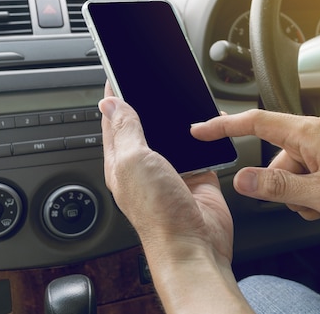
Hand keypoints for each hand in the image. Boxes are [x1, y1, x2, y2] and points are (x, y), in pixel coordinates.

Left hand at [99, 93, 232, 262]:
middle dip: (148, 103)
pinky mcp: (199, 176)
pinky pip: (201, 149)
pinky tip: (208, 124)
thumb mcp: (134, 161)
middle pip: (145, 126)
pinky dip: (206, 135)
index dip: (115, 98)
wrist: (194, 244)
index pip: (113, 122)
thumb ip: (125, 130)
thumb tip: (111, 102)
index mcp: (121, 162)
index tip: (118, 75)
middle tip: (152, 80)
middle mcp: (146, 166)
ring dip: (178, 119)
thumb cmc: (159, 213)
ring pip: (174, 136)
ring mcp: (173, 171)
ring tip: (181, 97)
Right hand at [191, 109, 319, 220]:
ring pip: (291, 173)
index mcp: (306, 132)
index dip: (223, 126)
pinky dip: (313, 192)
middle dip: (283, 187)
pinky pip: (307, 175)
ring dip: (301, 193)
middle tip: (310, 200)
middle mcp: (312, 134)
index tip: (201, 130)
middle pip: (274, 160)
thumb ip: (277, 187)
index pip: (254, 123)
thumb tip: (244, 179)